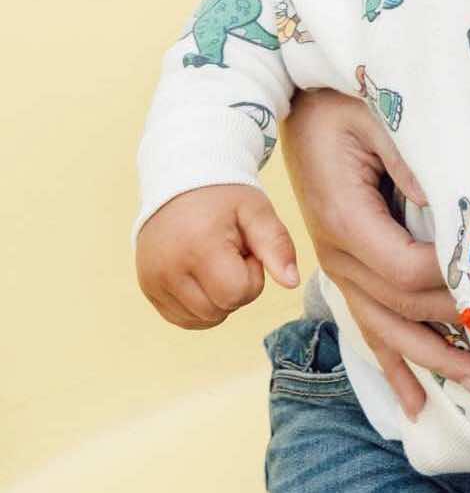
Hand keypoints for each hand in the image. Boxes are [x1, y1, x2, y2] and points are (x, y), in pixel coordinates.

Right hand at [137, 184, 298, 328]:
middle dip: (235, 286)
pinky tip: (201, 274)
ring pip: (202, 319)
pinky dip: (199, 305)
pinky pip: (183, 318)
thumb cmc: (224, 196)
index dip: (251, 273)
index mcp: (198, 247)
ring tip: (214, 259)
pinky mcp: (148, 289)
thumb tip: (292, 282)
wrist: (180, 180)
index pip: (237, 293)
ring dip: (218, 297)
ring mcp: (154, 282)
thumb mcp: (256, 210)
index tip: (245, 247)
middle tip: (230, 251)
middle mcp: (169, 269)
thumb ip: (277, 245)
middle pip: (220, 310)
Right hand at [281, 89, 469, 412]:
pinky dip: (393, 360)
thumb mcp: (374, 110)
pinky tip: (413, 397)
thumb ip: (408, 153)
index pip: (404, 269)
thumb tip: (442, 200)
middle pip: (399, 308)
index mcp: (345, 217)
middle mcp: (337, 252)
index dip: (450, 279)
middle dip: (451, 333)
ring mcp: (337, 264)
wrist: (297, 100)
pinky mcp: (344, 264)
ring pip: (383, 328)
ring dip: (430, 361)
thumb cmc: (341, 97)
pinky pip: (367, 322)